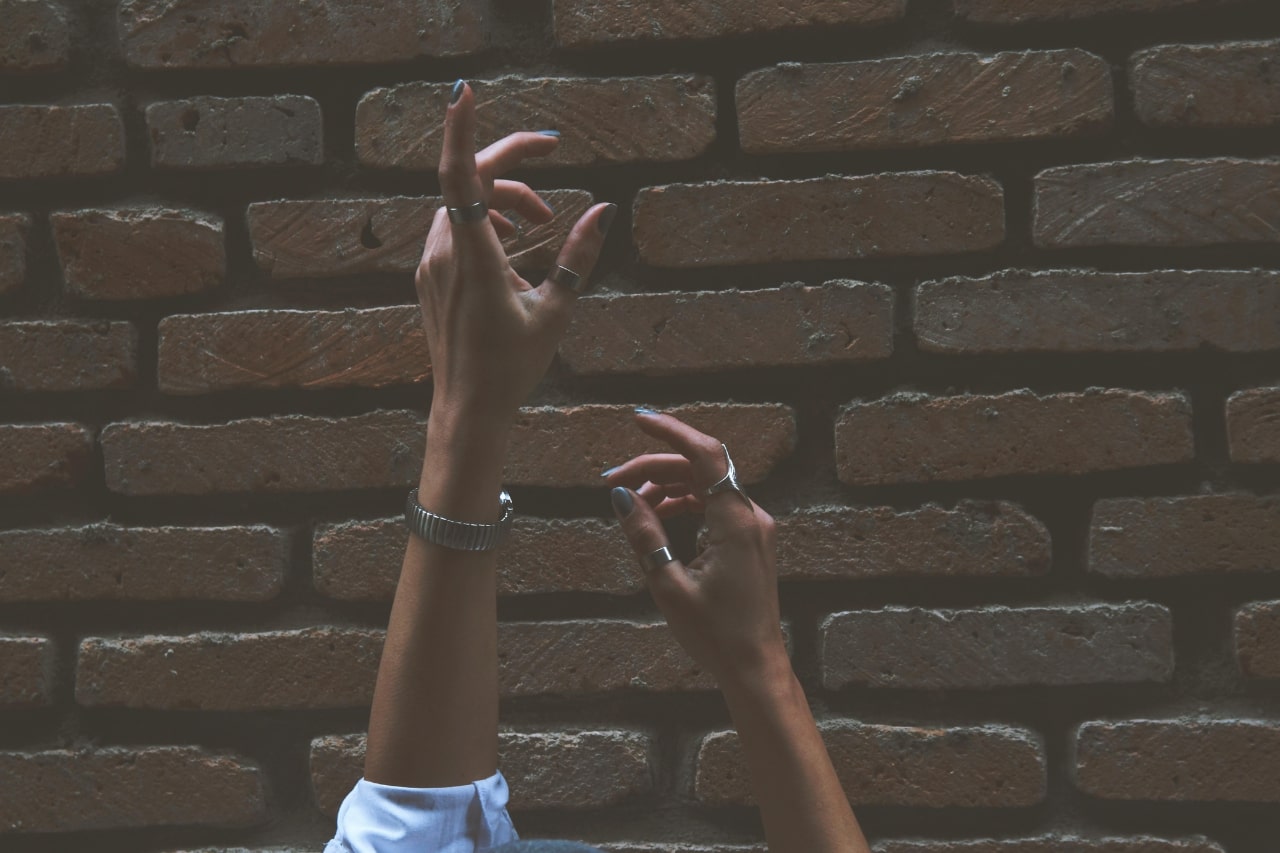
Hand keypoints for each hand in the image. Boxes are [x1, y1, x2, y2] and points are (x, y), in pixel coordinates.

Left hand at [417, 80, 615, 429]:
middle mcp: (443, 254)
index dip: (461, 128)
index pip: (458, 176)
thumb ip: (579, 255)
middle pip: (468, 179)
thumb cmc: (512, 366)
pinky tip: (513, 244)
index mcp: (474, 259)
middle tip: (551, 166)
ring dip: (502, 198)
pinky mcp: (429, 276)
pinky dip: (484, 219)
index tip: (465, 91)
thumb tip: (605, 209)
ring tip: (541, 223)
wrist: (467, 409)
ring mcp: (430, 265)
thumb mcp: (557, 311)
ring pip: (461, 203)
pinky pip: (453, 226)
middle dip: (511, 166)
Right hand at [604, 411, 786, 687]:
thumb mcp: (668, 585)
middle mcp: (751, 518)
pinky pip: (715, 508)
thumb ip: (645, 535)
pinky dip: (684, 506)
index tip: (638, 420)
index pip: (705, 454)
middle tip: (612, 483)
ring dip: (668, 488)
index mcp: (736, 522)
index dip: (671, 431)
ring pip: (706, 487)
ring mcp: (754, 529)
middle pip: (700, 470)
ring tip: (631, 505)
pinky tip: (657, 520)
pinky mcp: (750, 543)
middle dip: (655, 468)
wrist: (756, 669)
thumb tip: (622, 496)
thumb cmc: (715, 635)